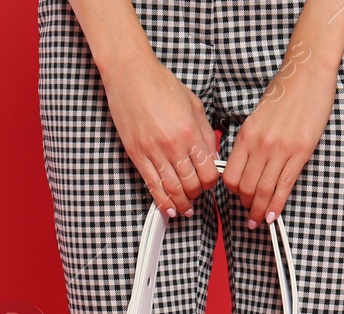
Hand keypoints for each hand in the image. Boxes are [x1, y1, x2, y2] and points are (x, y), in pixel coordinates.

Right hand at [101, 59, 220, 217]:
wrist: (130, 74)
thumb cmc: (161, 84)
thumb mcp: (194, 105)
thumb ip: (205, 133)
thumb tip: (212, 157)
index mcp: (191, 132)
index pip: (208, 172)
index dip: (212, 183)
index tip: (210, 183)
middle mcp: (173, 145)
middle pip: (191, 185)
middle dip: (197, 195)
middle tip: (197, 195)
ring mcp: (153, 152)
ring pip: (172, 190)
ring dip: (181, 204)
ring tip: (185, 209)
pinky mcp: (137, 155)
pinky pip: (152, 186)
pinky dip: (161, 201)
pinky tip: (169, 209)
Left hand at [223, 40, 335, 228]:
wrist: (307, 75)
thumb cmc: (283, 93)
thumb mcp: (256, 117)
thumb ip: (249, 141)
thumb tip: (244, 166)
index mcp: (246, 135)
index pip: (231, 175)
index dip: (232, 192)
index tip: (237, 197)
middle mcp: (260, 145)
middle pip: (246, 187)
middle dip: (246, 205)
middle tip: (249, 213)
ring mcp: (281, 150)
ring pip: (264, 191)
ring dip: (260, 211)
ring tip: (258, 220)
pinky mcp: (300, 152)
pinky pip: (285, 186)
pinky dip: (277, 205)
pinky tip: (274, 216)